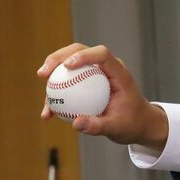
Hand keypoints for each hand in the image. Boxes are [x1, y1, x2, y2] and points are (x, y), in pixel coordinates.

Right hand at [37, 43, 168, 151]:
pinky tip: (47, 111)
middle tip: (44, 73)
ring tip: (41, 80)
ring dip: (53, 69)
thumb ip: (98, 126)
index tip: (67, 66)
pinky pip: (69, 82)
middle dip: (59, 57)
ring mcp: (96, 74)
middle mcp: (106, 69)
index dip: (84, 55)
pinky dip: (57, 92)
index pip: (102, 54)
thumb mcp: (118, 128)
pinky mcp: (87, 83)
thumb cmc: (132, 124)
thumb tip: (75, 124)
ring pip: (71, 62)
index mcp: (119, 73)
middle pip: (80, 51)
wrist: (138, 124)